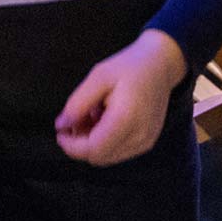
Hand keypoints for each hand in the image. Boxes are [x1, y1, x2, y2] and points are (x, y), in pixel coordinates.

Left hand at [55, 30, 187, 165]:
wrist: (161, 63)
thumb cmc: (129, 65)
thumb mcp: (99, 76)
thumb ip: (78, 103)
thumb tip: (61, 126)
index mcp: (126, 119)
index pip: (93, 150)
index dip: (71, 146)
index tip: (61, 130)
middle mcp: (139, 136)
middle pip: (99, 157)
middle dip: (81, 143)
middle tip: (76, 118)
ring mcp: (145, 142)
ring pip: (108, 156)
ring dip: (93, 142)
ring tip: (94, 114)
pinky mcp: (148, 141)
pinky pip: (119, 151)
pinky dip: (107, 141)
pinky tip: (106, 119)